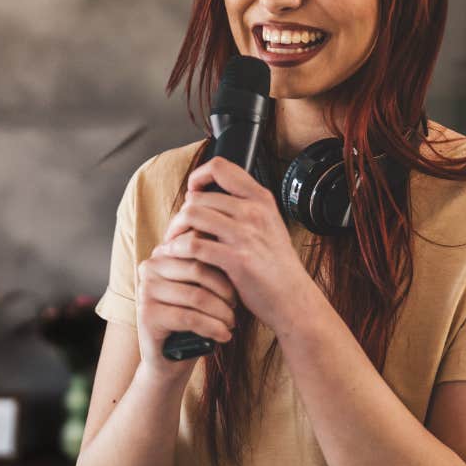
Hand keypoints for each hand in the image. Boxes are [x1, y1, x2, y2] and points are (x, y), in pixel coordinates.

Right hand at [133, 243, 237, 382]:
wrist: (170, 357)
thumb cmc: (193, 316)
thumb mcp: (203, 286)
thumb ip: (212, 263)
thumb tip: (241, 245)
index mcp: (164, 252)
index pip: (199, 245)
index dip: (224, 263)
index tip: (241, 280)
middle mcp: (150, 266)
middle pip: (198, 269)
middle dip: (225, 289)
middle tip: (236, 305)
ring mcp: (146, 290)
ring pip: (196, 296)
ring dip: (221, 312)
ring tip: (232, 323)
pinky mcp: (147, 314)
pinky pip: (189, 318)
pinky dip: (212, 327)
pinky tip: (224, 335)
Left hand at [158, 157, 322, 334]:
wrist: (293, 298)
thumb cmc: (276, 265)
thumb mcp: (268, 225)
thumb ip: (243, 208)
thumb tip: (205, 196)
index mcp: (261, 199)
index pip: (220, 167)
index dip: (199, 176)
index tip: (193, 193)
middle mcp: (254, 212)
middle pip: (198, 196)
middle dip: (181, 213)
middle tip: (177, 230)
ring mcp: (246, 235)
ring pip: (192, 215)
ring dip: (175, 229)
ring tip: (173, 243)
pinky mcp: (237, 260)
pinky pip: (194, 245)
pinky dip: (178, 249)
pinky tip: (175, 256)